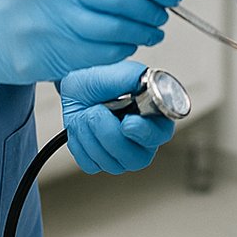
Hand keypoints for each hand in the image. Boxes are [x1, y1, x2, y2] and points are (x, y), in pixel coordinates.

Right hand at [0, 0, 183, 104]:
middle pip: (123, 1)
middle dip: (153, 10)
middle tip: (162, 15)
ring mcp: (49, 25)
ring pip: (116, 32)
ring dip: (143, 33)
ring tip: (150, 31)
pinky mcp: (48, 56)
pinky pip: (102, 56)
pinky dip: (123, 51)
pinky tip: (125, 45)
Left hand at [60, 61, 175, 174]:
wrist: (75, 89)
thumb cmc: (100, 81)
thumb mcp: (116, 73)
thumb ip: (133, 78)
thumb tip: (147, 84)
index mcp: (154, 117)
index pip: (160, 135)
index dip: (144, 132)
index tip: (126, 122)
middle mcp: (142, 141)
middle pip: (135, 158)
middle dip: (108, 132)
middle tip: (97, 109)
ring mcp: (121, 156)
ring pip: (109, 162)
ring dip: (90, 132)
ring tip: (88, 113)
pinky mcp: (100, 163)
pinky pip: (90, 163)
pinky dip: (80, 142)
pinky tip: (83, 127)